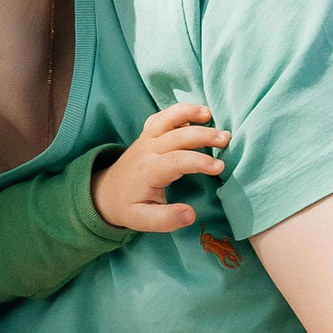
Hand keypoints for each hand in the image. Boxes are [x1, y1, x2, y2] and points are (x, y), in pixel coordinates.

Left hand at [91, 102, 228, 232]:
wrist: (105, 193)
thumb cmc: (128, 207)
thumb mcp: (142, 221)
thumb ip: (165, 220)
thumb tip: (190, 215)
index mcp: (148, 171)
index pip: (177, 161)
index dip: (200, 161)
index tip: (220, 167)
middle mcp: (147, 150)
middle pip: (177, 135)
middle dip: (203, 135)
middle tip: (227, 139)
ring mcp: (146, 139)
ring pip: (167, 119)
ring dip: (189, 113)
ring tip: (211, 114)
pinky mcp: (147, 135)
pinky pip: (162, 117)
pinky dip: (179, 111)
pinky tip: (198, 113)